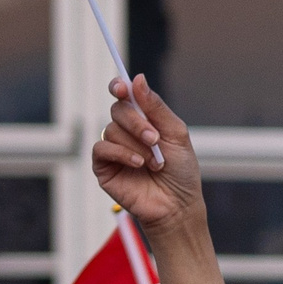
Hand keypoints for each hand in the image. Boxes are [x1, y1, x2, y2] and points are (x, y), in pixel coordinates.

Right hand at [93, 75, 200, 233]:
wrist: (177, 204)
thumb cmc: (181, 172)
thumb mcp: (176, 135)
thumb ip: (156, 107)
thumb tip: (137, 79)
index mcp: (143, 120)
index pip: (124, 96)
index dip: (119, 87)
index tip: (121, 87)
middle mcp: (126, 131)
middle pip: (118, 110)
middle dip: (137, 123)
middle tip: (155, 139)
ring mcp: (113, 148)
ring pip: (112, 129)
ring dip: (137, 145)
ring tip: (155, 162)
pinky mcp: (103, 165)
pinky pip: (102, 148)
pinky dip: (122, 154)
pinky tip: (139, 164)